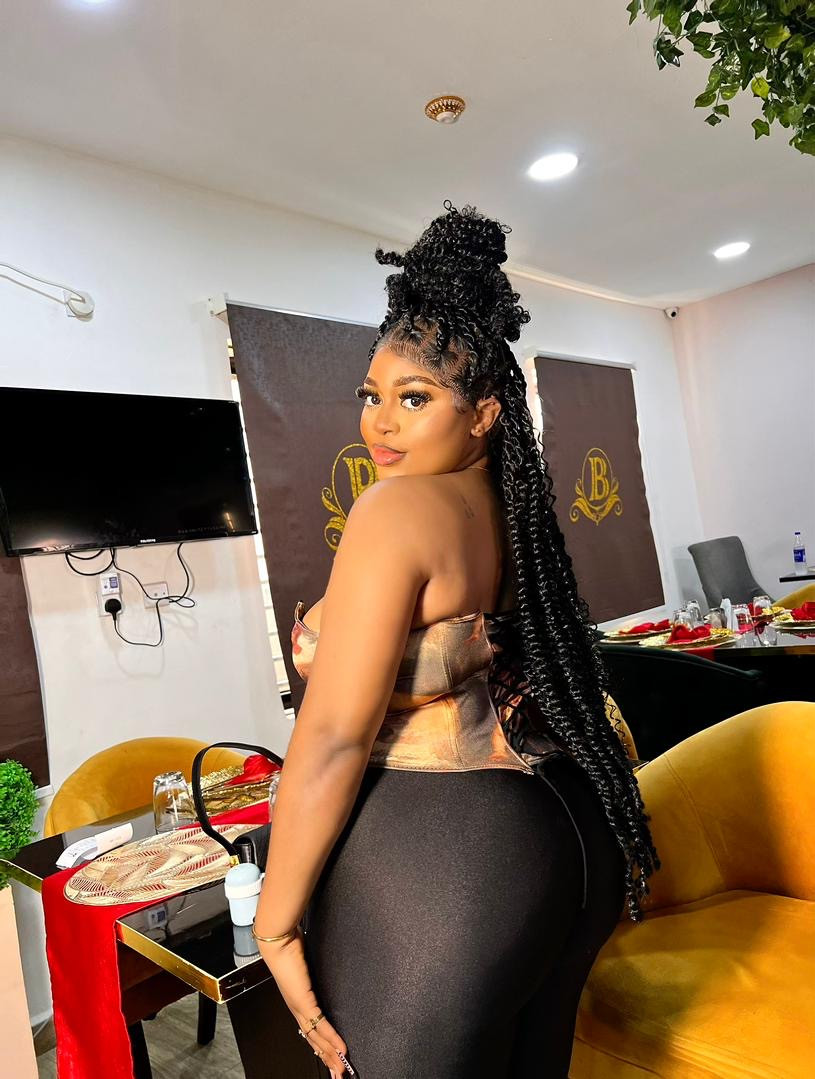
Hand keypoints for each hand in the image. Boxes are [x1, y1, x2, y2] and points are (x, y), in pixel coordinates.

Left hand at [257, 927, 350, 1077]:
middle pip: (313, 1040)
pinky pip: (320, 1024)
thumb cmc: (290, 948)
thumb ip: (314, 973)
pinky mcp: (303, 1001)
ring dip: (330, 1054)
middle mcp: (297, 1009)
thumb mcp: (306, 965)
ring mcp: (299, 1007)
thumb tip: (324, 973)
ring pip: (316, 1038)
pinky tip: (340, 1048)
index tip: (332, 1058)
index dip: (322, 1046)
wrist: (278, 941)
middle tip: (338, 1074)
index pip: (311, 1030)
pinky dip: (331, 1038)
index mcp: (297, 1002)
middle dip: (327, 1059)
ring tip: (341, 1068)